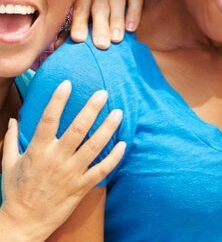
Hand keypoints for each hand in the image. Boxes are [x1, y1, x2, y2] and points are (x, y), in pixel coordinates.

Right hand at [0, 80, 124, 241]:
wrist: (23, 223)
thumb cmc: (16, 192)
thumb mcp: (9, 163)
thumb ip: (12, 140)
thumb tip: (13, 120)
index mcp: (38, 150)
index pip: (49, 119)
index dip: (58, 100)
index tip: (67, 83)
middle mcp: (56, 159)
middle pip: (77, 129)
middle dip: (91, 109)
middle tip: (103, 93)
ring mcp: (71, 173)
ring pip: (93, 147)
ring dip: (107, 129)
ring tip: (118, 113)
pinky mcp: (81, 187)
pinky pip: (101, 170)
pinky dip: (113, 158)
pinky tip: (123, 144)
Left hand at [68, 0, 143, 48]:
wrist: (131, 16)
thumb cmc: (105, 25)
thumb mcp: (90, 28)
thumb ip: (74, 35)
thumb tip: (57, 47)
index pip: (80, 8)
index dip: (79, 23)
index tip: (78, 39)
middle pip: (98, 6)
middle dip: (99, 26)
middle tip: (101, 44)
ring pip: (116, 2)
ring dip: (116, 22)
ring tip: (116, 39)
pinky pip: (134, 0)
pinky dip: (132, 14)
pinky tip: (131, 28)